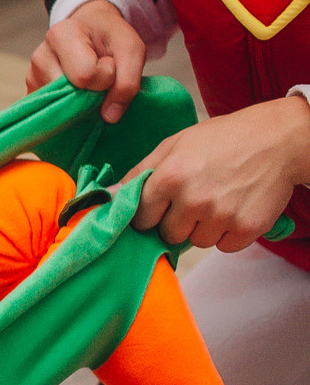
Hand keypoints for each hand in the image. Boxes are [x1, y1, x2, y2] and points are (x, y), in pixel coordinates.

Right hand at [28, 0, 147, 122]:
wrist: (91, 28)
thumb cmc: (111, 37)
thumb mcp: (132, 50)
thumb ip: (128, 82)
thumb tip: (109, 117)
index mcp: (61, 35)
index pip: (85, 75)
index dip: (106, 77)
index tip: (109, 63)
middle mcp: (40, 56)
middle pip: (71, 94)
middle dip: (93, 91)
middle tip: (99, 73)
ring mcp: (32, 75)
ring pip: (62, 105)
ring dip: (82, 99)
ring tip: (87, 78)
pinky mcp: (32, 91)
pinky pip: (54, 109)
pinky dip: (71, 105)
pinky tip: (76, 88)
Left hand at [130, 93, 309, 250]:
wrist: (278, 138)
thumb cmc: (222, 139)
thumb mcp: (175, 145)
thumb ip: (139, 173)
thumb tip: (105, 196)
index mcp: (169, 177)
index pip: (140, 217)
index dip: (148, 213)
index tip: (159, 207)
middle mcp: (193, 200)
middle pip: (168, 234)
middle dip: (177, 221)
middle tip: (195, 198)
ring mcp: (221, 216)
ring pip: (197, 241)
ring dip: (204, 227)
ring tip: (219, 199)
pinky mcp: (247, 228)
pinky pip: (224, 246)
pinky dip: (228, 233)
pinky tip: (236, 208)